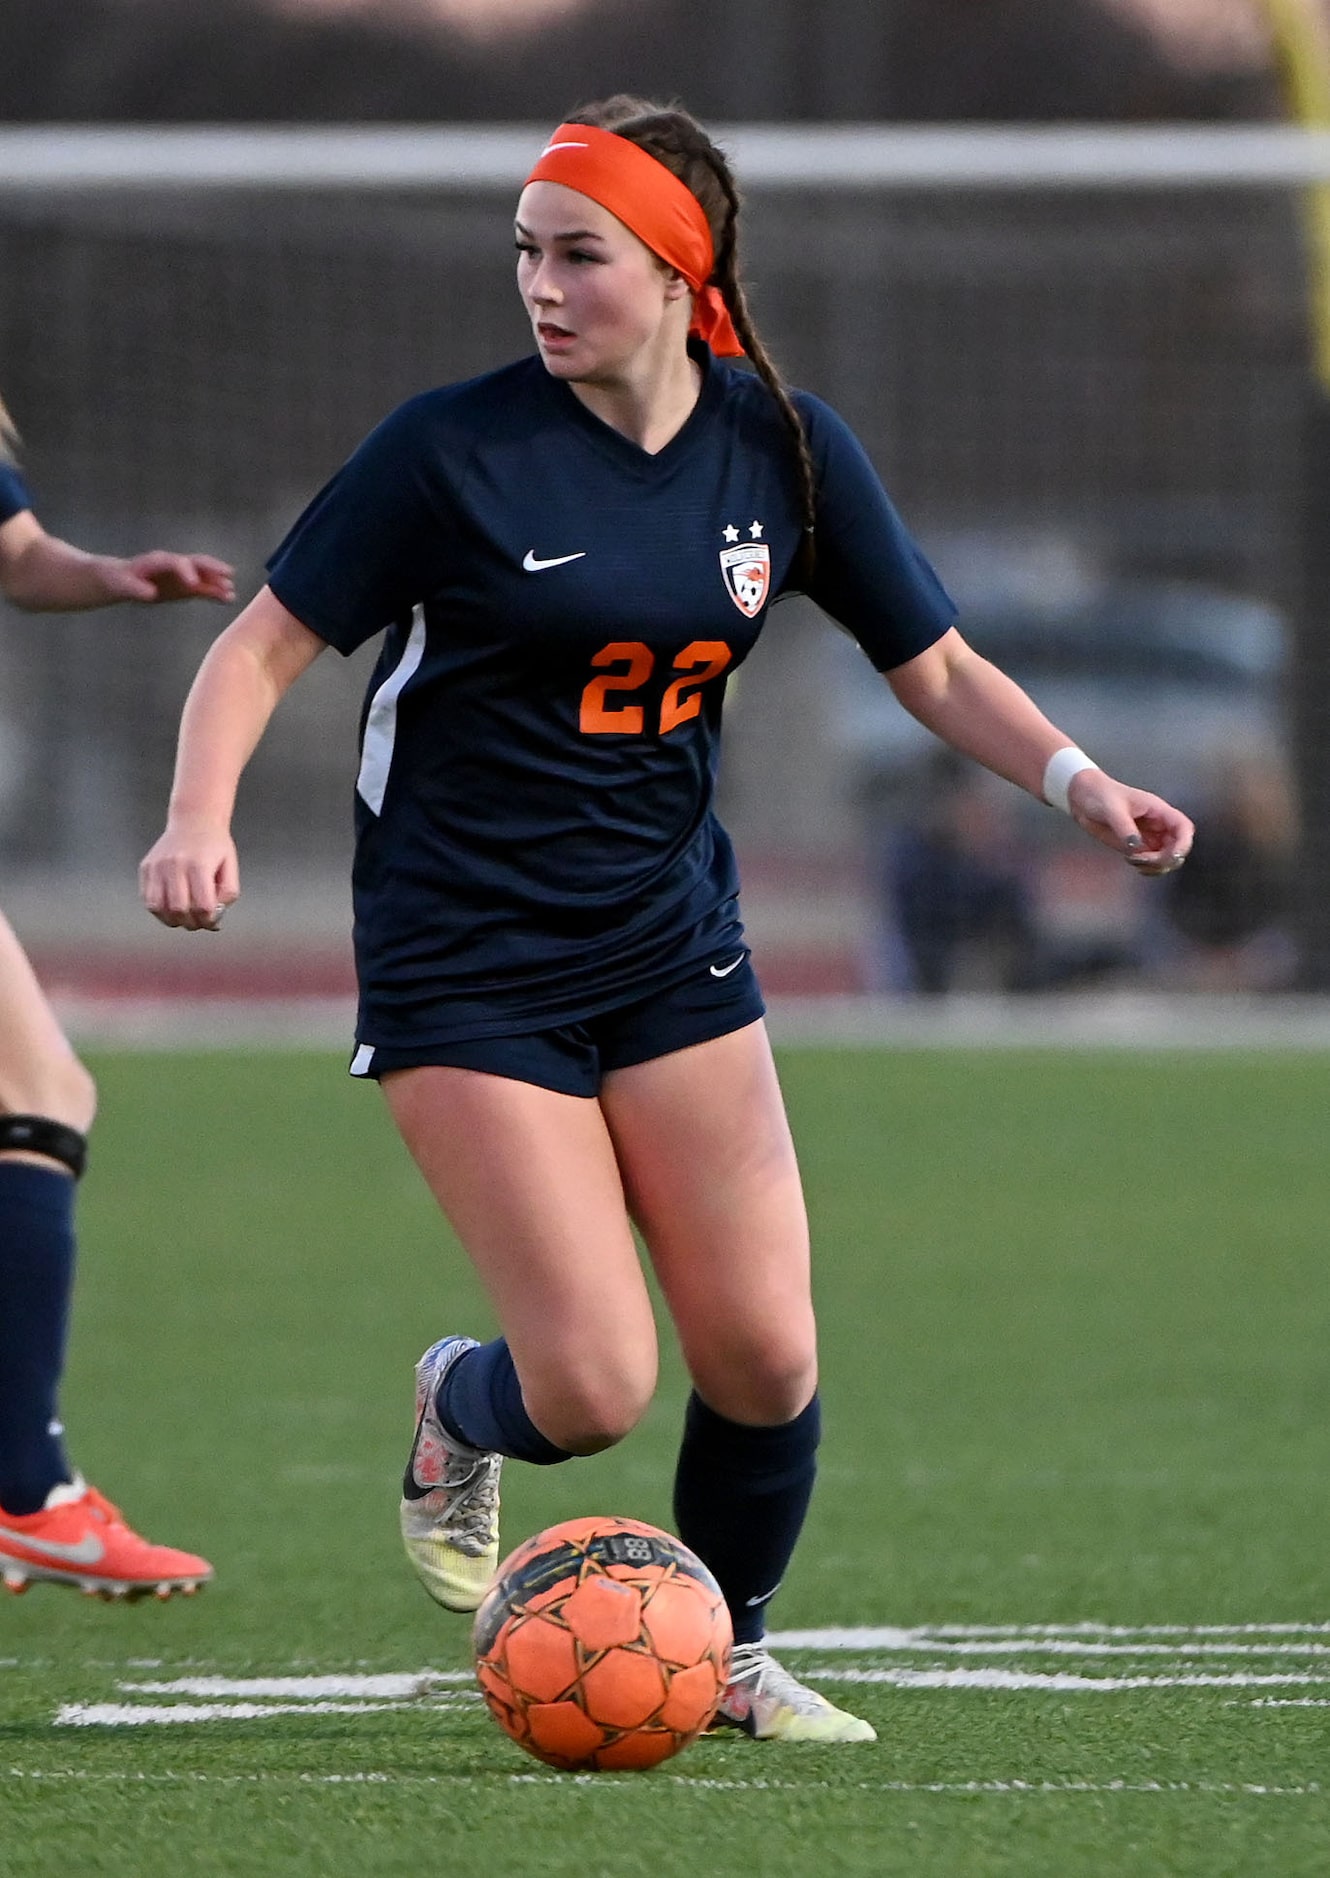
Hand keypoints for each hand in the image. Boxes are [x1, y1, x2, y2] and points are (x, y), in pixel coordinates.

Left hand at [104, 552, 234, 604]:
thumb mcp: (121, 584)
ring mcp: (182, 576)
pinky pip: (204, 588)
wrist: (121, 580)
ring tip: (231, 593)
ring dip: (218, 583)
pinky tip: (228, 599)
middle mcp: (174, 565)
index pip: (176, 562)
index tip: (193, 584)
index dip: (186, 571)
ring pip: (204, 576)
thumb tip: (150, 593)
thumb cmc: (119, 580)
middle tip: (227, 574)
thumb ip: (135, 588)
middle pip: (196, 563)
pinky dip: (216, 593)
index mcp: (158, 561)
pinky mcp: (186, 587)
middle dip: (211, 568)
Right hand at [140, 820, 239, 930]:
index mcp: (199, 865)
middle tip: (197, 922)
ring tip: (182, 918)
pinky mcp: (146, 867)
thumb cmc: (214, 845)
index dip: (208, 920)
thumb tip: (214, 916)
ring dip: (171, 920)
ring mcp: (157, 866)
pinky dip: (158, 910)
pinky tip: (170, 908)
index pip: (202, 905)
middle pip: (178, 909)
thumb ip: (227, 893)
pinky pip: (147, 898)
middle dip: (190, 923)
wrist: (194, 820)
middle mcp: (175, 865)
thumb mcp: (230, 866)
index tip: (212, 921)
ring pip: (158, 907)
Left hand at [1067, 771, 1193, 875]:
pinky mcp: (1135, 847)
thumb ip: (1125, 828)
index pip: (1183, 828)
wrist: (1082, 797)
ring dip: (1154, 865)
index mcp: (1158, 811)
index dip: (1184, 843)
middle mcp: (1157, 825)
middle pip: (1177, 847)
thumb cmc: (1100, 794)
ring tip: (1133, 860)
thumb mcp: (1112, 809)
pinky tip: (1131, 861)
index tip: (1172, 856)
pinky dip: (1145, 867)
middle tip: (1142, 859)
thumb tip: (1136, 847)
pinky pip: (1149, 862)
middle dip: (1165, 859)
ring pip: (1164, 858)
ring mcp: (1147, 837)